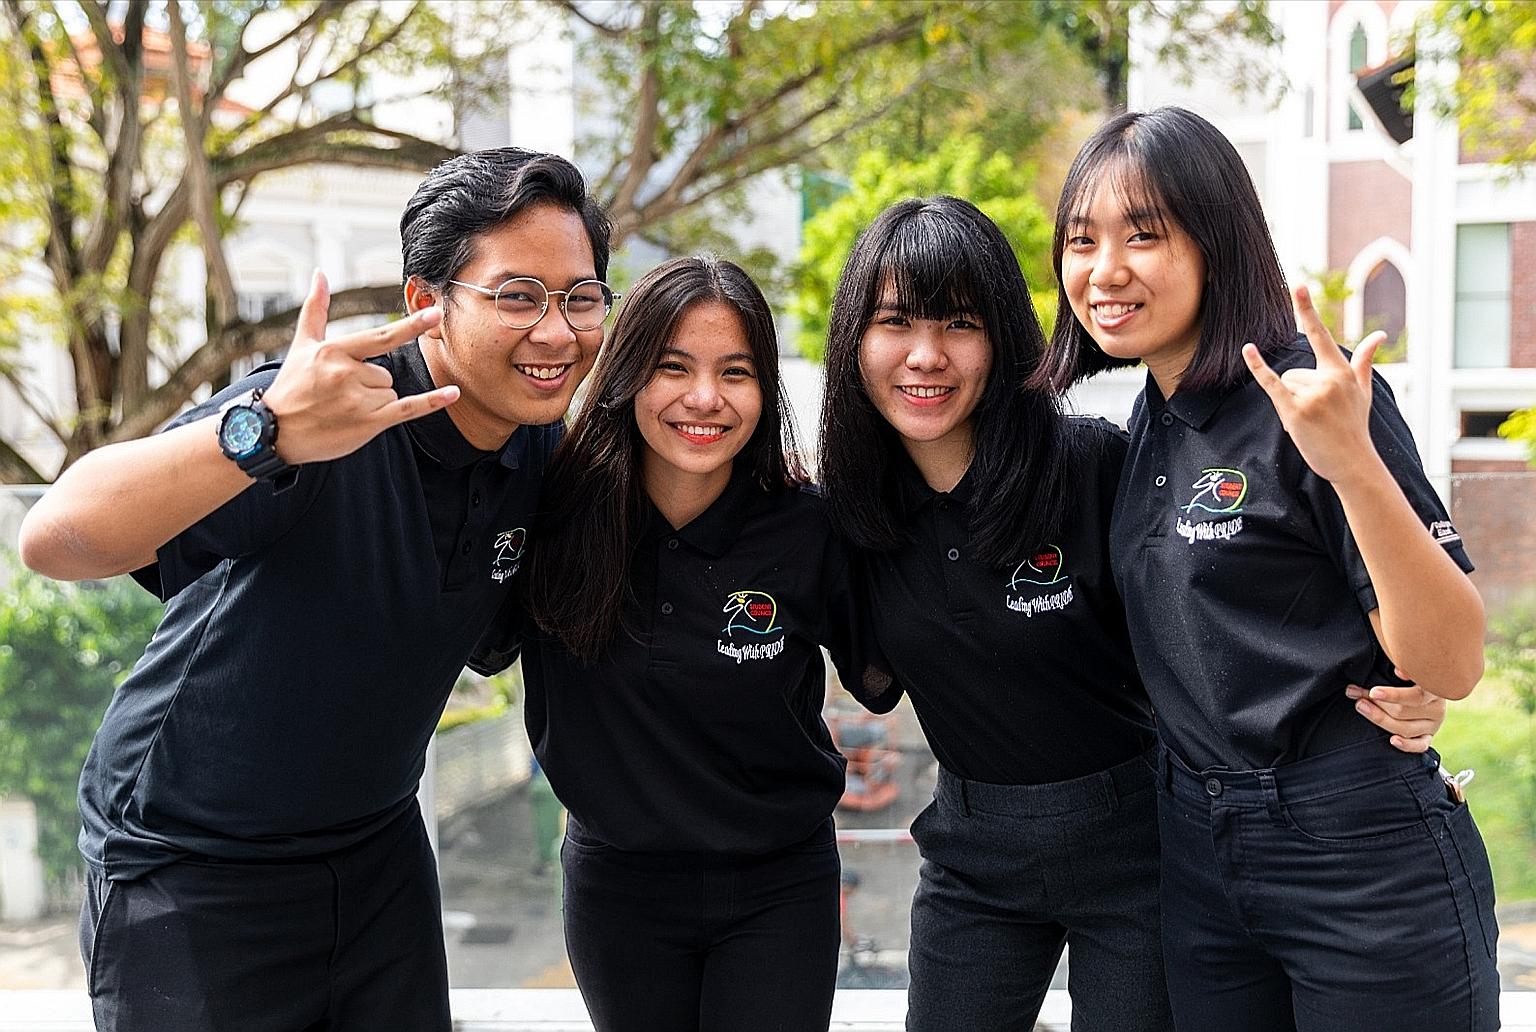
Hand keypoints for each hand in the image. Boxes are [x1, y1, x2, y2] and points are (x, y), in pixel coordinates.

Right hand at [261, 270, 458, 464]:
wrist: (272, 432)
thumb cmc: (290, 387)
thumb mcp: (301, 345)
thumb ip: (316, 309)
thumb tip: (320, 273)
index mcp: (335, 352)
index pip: (381, 337)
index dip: (410, 326)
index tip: (435, 313)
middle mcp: (348, 374)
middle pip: (387, 372)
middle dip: (370, 384)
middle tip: (339, 395)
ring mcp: (359, 400)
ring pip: (392, 392)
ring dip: (375, 402)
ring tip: (344, 409)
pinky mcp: (367, 423)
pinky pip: (408, 409)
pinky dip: (432, 402)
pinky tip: (453, 393)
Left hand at [1242, 285, 1385, 486]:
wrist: (1353, 462)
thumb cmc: (1355, 426)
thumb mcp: (1363, 391)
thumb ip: (1364, 360)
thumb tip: (1380, 334)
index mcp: (1341, 372)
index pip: (1320, 335)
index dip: (1307, 310)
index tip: (1297, 286)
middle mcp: (1327, 380)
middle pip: (1292, 372)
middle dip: (1298, 393)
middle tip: (1319, 415)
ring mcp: (1311, 395)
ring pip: (1284, 384)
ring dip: (1291, 402)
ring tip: (1312, 421)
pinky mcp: (1295, 411)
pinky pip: (1271, 384)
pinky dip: (1258, 368)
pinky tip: (1248, 349)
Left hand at [1346, 671, 1446, 753]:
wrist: (1427, 688)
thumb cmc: (1413, 676)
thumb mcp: (1410, 670)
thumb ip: (1404, 670)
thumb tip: (1398, 670)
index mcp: (1433, 690)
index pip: (1415, 696)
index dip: (1393, 695)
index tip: (1373, 692)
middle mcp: (1436, 709)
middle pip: (1403, 712)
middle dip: (1377, 705)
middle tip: (1357, 697)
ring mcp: (1433, 725)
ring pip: (1406, 729)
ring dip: (1380, 719)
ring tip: (1361, 706)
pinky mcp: (1428, 737)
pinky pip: (1420, 746)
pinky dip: (1407, 745)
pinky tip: (1393, 741)